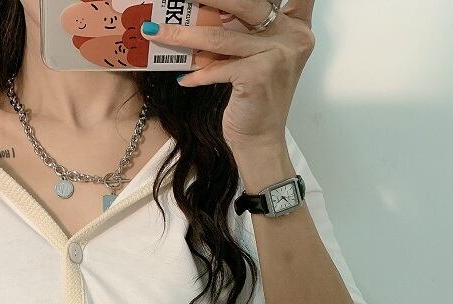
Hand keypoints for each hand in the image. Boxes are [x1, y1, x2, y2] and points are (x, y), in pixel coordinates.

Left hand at [140, 0, 315, 153]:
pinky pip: (216, 67)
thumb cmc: (256, 102)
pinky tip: (183, 79)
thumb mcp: (256, 58)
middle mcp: (291, 36)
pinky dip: (196, 74)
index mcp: (295, 27)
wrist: (260, 141)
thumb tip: (204, 11)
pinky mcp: (258, 74)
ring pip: (220, 36)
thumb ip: (246, 33)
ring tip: (157, 31)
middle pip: (245, 3)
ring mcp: (276, 53)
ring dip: (183, 34)